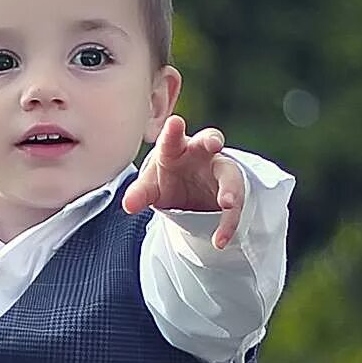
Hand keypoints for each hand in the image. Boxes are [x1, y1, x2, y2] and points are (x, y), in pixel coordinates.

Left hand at [122, 115, 248, 250]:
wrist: (186, 189)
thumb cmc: (167, 178)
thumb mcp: (151, 186)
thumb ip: (140, 193)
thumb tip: (128, 205)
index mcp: (175, 147)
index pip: (172, 138)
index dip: (173, 131)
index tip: (175, 122)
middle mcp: (201, 153)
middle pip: (209, 141)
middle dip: (212, 140)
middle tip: (214, 143)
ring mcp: (219, 171)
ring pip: (229, 176)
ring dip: (230, 189)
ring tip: (227, 204)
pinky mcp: (231, 192)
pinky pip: (234, 207)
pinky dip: (228, 224)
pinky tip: (220, 240)